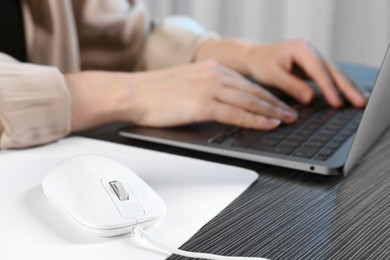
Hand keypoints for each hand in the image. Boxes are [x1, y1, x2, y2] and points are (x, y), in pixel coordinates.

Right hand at [66, 61, 297, 131]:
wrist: (132, 92)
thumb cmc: (153, 92)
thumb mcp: (185, 83)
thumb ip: (206, 90)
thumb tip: (220, 104)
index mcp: (210, 68)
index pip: (246, 83)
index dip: (266, 95)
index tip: (278, 103)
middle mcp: (214, 74)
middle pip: (253, 91)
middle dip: (275, 104)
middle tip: (291, 113)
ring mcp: (209, 88)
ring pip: (249, 102)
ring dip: (271, 112)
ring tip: (286, 121)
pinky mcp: (202, 104)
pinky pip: (236, 114)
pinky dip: (255, 120)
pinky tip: (268, 125)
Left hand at [196, 39, 367, 107]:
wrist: (252, 57)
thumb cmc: (259, 64)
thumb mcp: (272, 75)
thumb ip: (291, 85)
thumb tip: (310, 98)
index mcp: (301, 48)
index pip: (318, 70)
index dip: (329, 87)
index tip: (337, 102)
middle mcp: (310, 50)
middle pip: (332, 70)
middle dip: (347, 87)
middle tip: (360, 102)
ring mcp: (312, 58)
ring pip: (333, 73)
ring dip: (347, 87)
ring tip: (360, 101)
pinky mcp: (311, 67)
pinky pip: (328, 77)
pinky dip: (338, 87)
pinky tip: (348, 96)